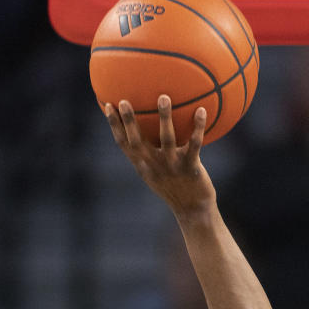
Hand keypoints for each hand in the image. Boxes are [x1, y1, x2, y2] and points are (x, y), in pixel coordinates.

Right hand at [103, 97, 215, 218]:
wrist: (193, 211)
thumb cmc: (175, 188)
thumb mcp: (157, 174)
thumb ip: (149, 155)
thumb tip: (145, 130)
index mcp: (144, 166)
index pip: (124, 144)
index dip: (114, 126)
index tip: (108, 105)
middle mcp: (155, 166)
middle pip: (138, 142)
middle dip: (129, 121)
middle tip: (125, 100)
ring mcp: (173, 167)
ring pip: (167, 139)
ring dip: (165, 118)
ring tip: (164, 97)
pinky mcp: (192, 169)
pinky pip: (195, 145)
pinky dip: (198, 127)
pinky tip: (201, 111)